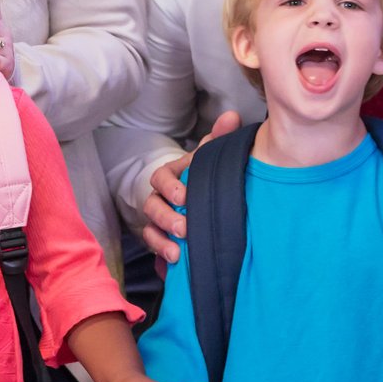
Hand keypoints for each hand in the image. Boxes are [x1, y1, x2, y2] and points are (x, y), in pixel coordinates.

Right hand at [137, 110, 242, 263]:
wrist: (204, 201)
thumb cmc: (205, 176)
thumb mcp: (211, 157)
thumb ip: (220, 138)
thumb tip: (231, 117)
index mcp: (170, 176)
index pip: (160, 177)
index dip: (169, 187)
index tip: (184, 196)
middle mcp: (160, 198)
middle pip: (152, 207)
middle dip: (166, 218)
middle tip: (184, 228)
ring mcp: (159, 221)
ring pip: (150, 229)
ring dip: (161, 240)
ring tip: (177, 251)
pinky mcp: (162, 240)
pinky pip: (155, 248)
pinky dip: (162, 255)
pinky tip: (173, 264)